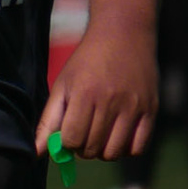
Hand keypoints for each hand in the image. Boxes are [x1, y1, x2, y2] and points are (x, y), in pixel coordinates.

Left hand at [34, 17, 156, 160]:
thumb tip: (36, 152)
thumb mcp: (62, 85)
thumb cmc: (86, 63)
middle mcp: (110, 102)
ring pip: (114, 153)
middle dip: (83, 149)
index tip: (67, 135)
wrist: (123, 36)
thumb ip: (49, 120)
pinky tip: (117, 136)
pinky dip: (125, 149)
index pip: (72, 139)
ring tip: (99, 136)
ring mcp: (133, 108)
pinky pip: (138, 148)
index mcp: (84, 94)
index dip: (66, 143)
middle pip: (93, 148)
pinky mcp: (151, 111)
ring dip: (103, 152)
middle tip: (82, 135)